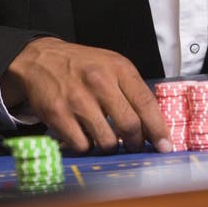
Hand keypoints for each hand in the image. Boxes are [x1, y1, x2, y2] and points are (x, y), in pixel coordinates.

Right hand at [1, 37, 171, 153]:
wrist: (41, 59)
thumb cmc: (82, 66)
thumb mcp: (112, 65)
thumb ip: (132, 90)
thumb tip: (153, 126)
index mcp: (118, 68)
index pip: (146, 102)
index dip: (158, 129)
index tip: (166, 146)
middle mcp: (100, 82)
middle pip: (130, 125)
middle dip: (136, 143)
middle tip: (135, 146)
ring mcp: (78, 98)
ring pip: (107, 141)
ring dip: (111, 146)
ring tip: (106, 137)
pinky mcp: (58, 114)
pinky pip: (82, 145)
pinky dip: (87, 146)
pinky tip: (85, 134)